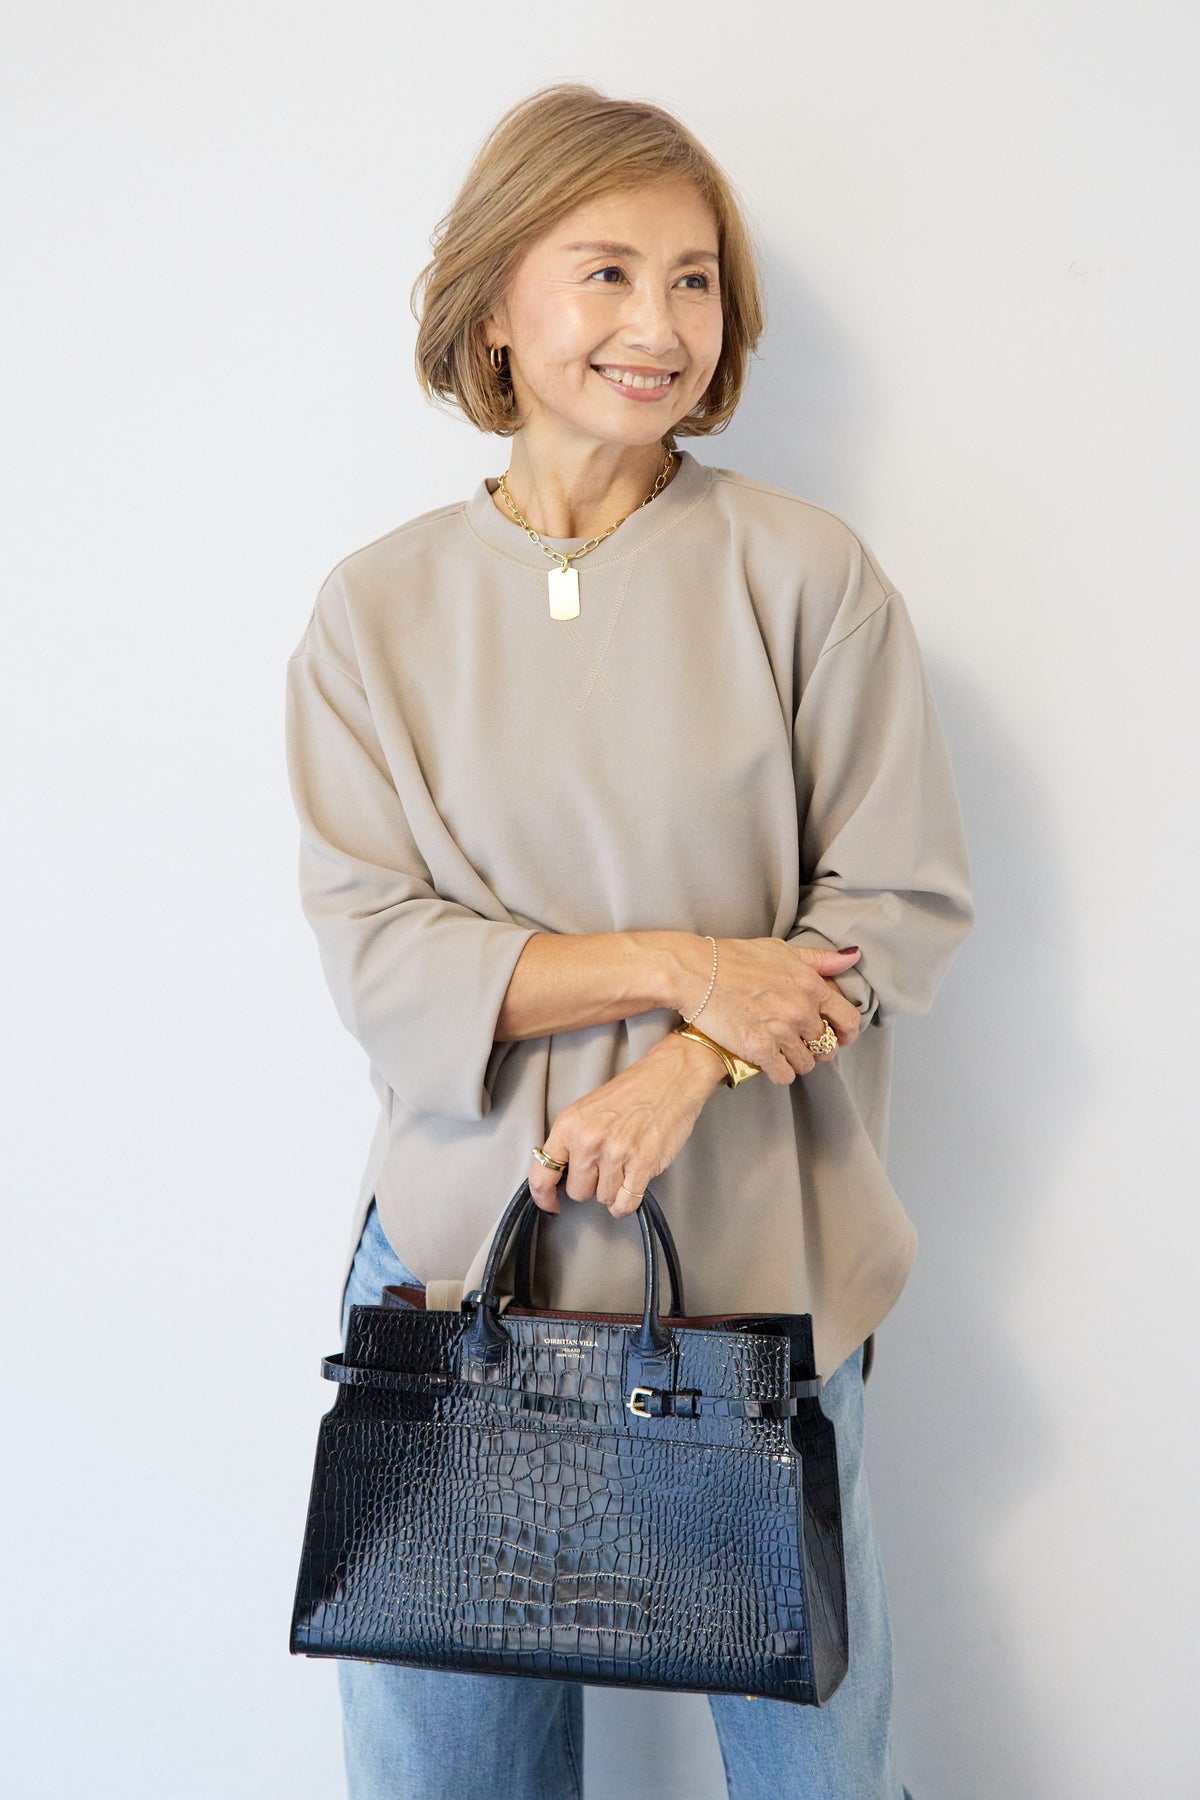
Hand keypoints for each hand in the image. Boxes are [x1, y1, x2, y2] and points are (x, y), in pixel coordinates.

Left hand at [527, 1034, 721, 1216]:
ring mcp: (616, 1153)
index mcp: (569, 1125)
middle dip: (591, 1185)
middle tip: (606, 1166)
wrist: (670, 1076)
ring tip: (625, 1166)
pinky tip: (632, 1188)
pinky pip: (626, 1203)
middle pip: (578, 1192)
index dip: (544, 1197)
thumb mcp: (587, 1110)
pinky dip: (627, 1203)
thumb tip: (563, 1175)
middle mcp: (589, 1140)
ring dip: (614, 1190)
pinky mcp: (643, 1164)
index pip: (542, 1175)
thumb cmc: (633, 1092)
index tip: (551, 1204)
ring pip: (604, 1198)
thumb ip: (572, 1141)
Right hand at [675, 937, 863, 1083]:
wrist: (696, 971)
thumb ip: (819, 959)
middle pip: (825, 1045)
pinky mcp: (760, 1049)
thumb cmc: (735, 958)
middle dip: (815, 1048)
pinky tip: (768, 1062)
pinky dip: (779, 1072)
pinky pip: (784, 1075)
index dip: (847, 1033)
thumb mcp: (781, 950)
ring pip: (805, 1063)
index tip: (840, 1038)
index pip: (848, 1019)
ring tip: (780, 1052)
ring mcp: (781, 1031)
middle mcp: (801, 1010)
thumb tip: (852, 957)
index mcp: (811, 985)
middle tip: (800, 1044)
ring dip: (795, 1061)